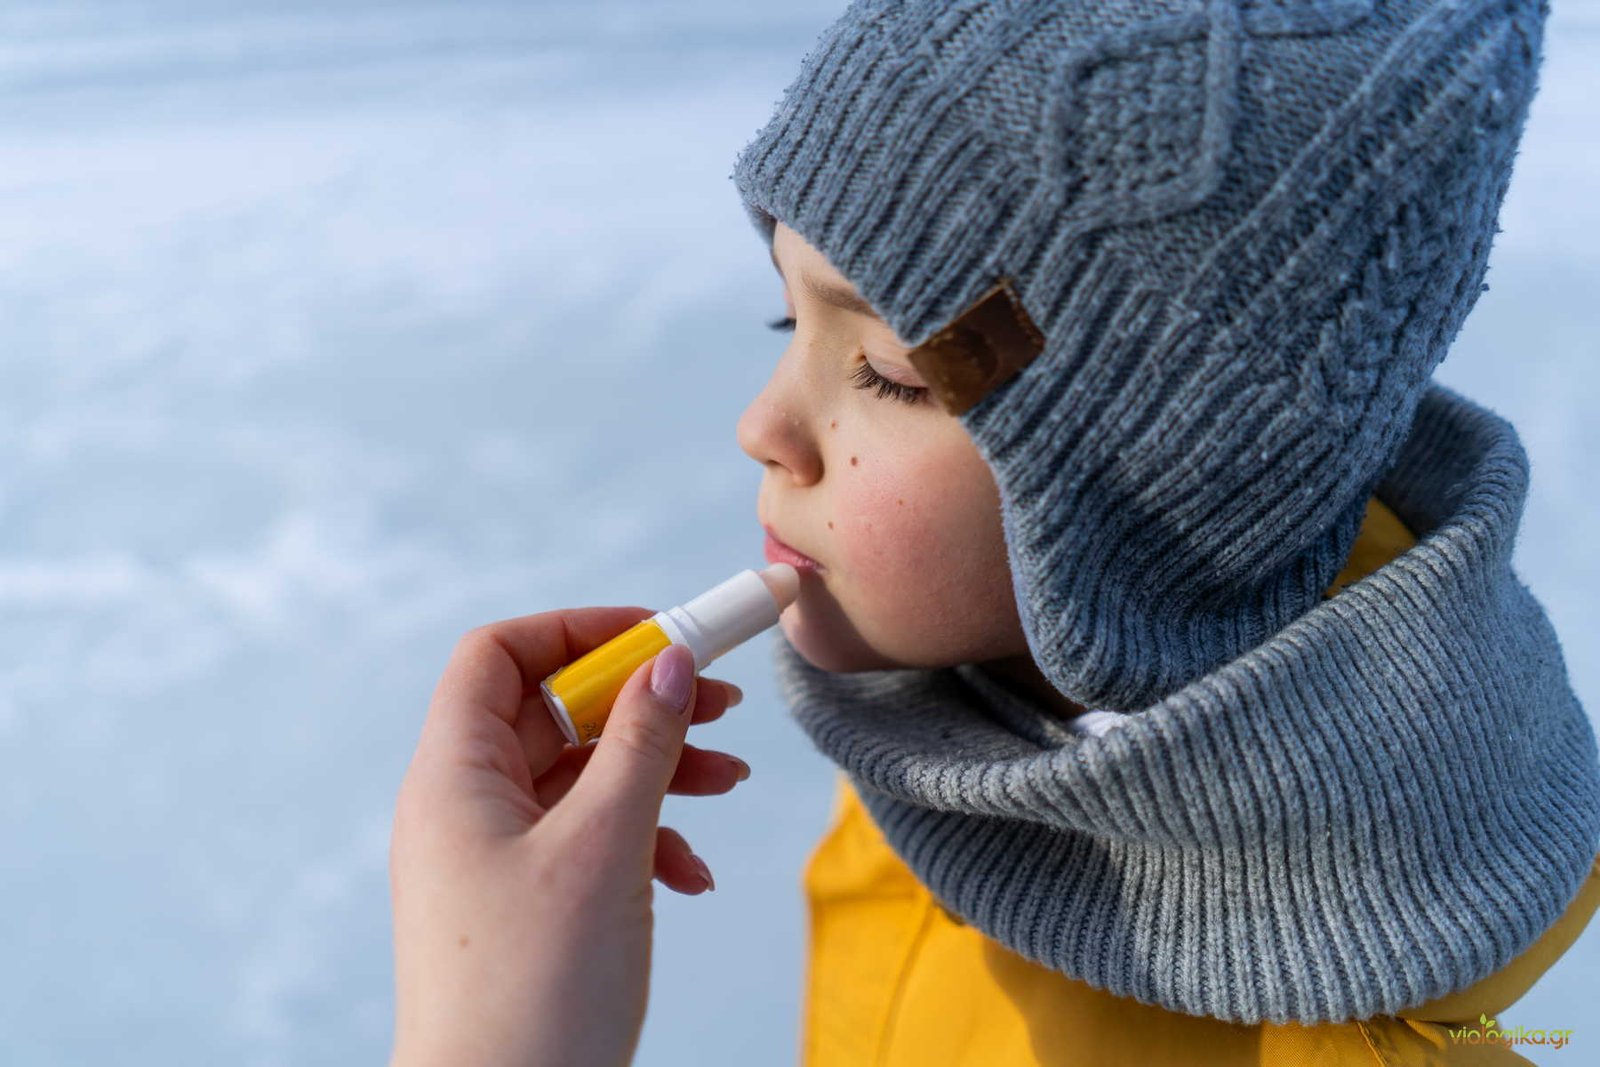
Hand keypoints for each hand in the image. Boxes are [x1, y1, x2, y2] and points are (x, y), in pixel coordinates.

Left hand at [388, 607, 748, 1066]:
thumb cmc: (535, 989)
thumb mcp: (604, 847)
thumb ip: (640, 743)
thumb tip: (670, 660)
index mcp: (455, 776)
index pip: (499, 655)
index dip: (578, 632)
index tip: (661, 638)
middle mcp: (464, 807)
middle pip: (552, 711)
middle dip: (641, 704)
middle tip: (721, 705)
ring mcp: (492, 858)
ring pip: (579, 776)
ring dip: (656, 771)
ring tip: (726, 783)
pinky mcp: (523, 904)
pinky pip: (584, 839)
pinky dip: (643, 838)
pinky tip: (689, 874)